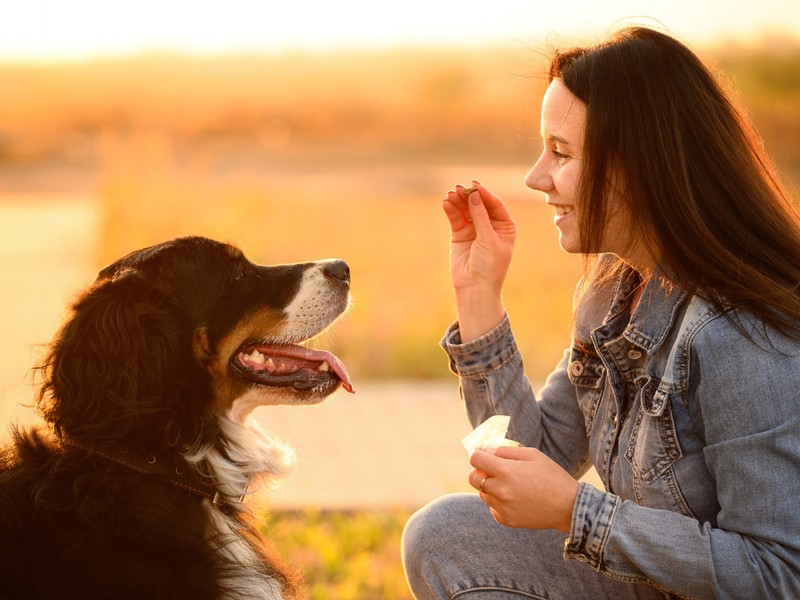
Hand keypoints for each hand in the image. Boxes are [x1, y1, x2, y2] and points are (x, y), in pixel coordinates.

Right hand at [442, 181, 515, 341]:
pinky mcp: (460, 234)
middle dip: (468, 196)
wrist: (475, 288)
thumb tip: (474, 194)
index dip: (484, 194)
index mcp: (505, 226)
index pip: (494, 204)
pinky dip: (451, 210)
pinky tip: (446, 203)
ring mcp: (474, 229)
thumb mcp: (488, 239)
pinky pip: (456, 218)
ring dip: (458, 201)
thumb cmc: (489, 266)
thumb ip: (480, 216)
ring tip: (450, 194)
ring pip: (465, 210)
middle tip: (458, 188)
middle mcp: (490, 225)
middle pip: (479, 204)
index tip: (474, 185)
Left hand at [468, 446, 579, 532]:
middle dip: (480, 472)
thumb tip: (487, 450)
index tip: (485, 455)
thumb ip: (506, 450)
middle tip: (495, 470)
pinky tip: (515, 499)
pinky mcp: (506, 520)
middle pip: (473, 478)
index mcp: (506, 471)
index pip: (475, 459)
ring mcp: (502, 507)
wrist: (569, 507)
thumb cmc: (552, 476)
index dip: (479, 455)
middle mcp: (500, 491)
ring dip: (490, 487)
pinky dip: (498, 503)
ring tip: (511, 485)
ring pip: (482, 494)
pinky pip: (492, 508)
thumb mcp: (532, 454)